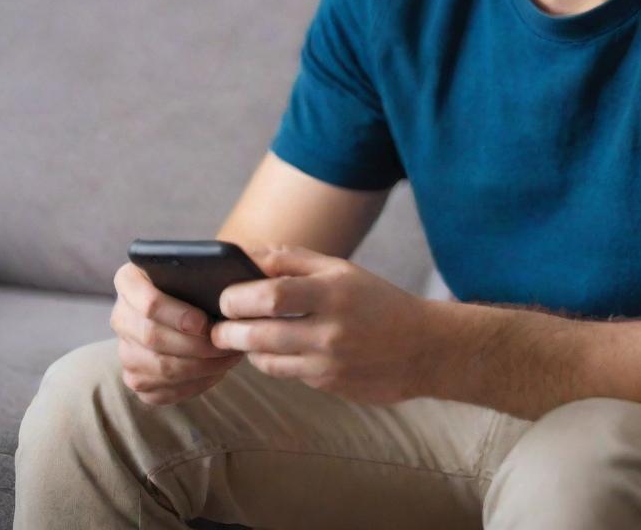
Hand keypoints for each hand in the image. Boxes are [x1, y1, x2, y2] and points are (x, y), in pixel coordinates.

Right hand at [110, 261, 244, 406]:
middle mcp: (121, 316)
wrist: (188, 305)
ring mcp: (125, 350)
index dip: (178, 316)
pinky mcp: (135, 378)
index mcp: (130, 280)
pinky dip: (195, 384)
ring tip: (229, 356)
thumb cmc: (198, 281)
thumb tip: (225, 287)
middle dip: (196, 344)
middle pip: (154, 337)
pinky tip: (216, 371)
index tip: (204, 323)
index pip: (148, 303)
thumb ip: (202, 269)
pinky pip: (162, 391)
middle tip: (227, 341)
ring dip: (201, 366)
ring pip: (160, 367)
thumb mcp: (197, 266)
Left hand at [209, 245, 437, 405]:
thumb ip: (295, 260)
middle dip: (228, 331)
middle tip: (217, 325)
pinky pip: (287, 373)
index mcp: (333, 292)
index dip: (239, 296)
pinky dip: (272, 361)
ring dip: (245, 348)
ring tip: (238, 336)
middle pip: (259, 333)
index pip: (273, 294)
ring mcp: (328, 362)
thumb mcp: (343, 270)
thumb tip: (251, 255)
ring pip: (266, 359)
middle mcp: (330, 329)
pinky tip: (272, 349)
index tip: (224, 296)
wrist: (423, 348)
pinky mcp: (328, 385)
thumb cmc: (378, 301)